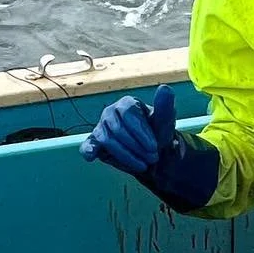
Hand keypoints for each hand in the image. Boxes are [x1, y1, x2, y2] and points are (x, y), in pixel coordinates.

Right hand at [80, 83, 219, 209]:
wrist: (150, 152)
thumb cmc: (156, 133)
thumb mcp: (165, 121)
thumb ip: (164, 106)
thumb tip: (164, 88)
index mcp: (126, 104)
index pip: (128, 114)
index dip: (141, 132)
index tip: (154, 147)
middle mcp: (110, 113)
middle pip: (118, 129)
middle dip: (136, 147)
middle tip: (152, 158)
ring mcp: (101, 127)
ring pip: (108, 141)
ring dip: (126, 156)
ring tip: (143, 165)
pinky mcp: (95, 142)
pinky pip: (88, 145)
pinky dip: (88, 150)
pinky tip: (91, 156)